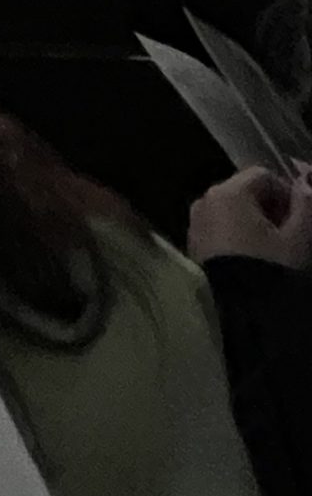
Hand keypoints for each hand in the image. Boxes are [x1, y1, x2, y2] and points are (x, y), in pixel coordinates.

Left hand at [188, 166, 311, 269]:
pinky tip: (256, 261)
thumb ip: (307, 204)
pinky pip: (221, 231)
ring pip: (234, 213)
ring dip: (258, 225)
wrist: (242, 318)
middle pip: (246, 193)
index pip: (264, 176)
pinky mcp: (194, 248)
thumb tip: (307, 181)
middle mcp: (205, 201)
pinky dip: (240, 238)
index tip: (303, 221)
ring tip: (277, 252)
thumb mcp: (301, 239)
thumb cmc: (272, 271)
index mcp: (227, 193)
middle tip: (294, 237)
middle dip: (273, 210)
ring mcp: (196, 225)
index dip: (289, 194)